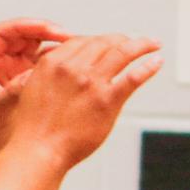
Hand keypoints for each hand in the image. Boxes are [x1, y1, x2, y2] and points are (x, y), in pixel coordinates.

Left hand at [0, 18, 71, 159]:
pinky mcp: (29, 81)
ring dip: (57, 45)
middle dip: (49, 32)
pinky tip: (75, 65)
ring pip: (39, 47)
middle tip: (70, 37)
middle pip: (27, 35)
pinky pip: (46, 64)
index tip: (50, 30)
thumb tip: (37, 75)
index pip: (7, 32)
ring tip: (77, 49)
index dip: (29, 25)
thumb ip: (16, 92)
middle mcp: (2, 63)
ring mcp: (16, 71)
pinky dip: (60, 62)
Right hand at [8, 33, 162, 170]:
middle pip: (104, 42)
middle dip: (122, 39)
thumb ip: (51, 73)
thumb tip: (64, 66)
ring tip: (152, 44)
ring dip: (141, 44)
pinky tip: (156, 61)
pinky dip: (148, 67)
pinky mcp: (107, 100)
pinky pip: (133, 77)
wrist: (38, 151)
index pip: (82, 40)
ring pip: (122, 52)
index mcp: (53, 63)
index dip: (99, 39)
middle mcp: (73, 68)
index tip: (109, 43)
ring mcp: (92, 83)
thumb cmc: (34, 127)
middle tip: (134, 41)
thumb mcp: (33, 88)